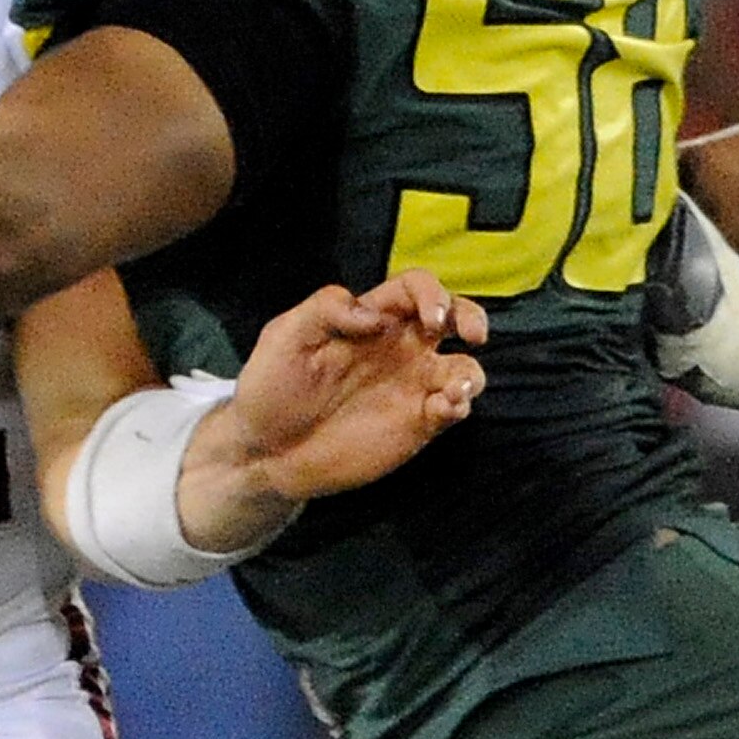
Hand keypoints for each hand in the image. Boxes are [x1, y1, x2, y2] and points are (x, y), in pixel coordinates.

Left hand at [220, 268, 486, 505]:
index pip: (415, 288)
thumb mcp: (285, 335)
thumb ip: (326, 309)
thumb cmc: (271, 387)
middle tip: (473, 334)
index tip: (427, 318)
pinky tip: (443, 409)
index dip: (430, 293)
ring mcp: (410, 387)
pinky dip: (459, 406)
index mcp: (372, 317)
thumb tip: (373, 313)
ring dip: (469, 374)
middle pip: (453, 318)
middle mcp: (399, 347)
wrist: (265, 450)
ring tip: (452, 390)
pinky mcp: (415, 425)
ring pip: (462, 368)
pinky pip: (452, 409)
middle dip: (472, 317)